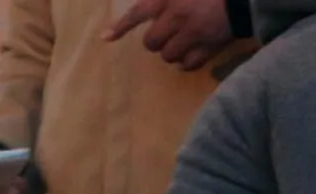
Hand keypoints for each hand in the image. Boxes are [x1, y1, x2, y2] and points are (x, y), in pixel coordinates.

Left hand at [104, 0, 233, 70]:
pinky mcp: (210, 47)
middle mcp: (178, 16)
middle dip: (158, 40)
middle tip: (171, 33)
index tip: (105, 38)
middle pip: (151, 42)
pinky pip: (187, 65)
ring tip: (186, 40)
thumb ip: (164, 0)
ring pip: (168, 56)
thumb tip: (153, 6)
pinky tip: (195, 53)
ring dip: (173, 51)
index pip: (139, 12)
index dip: (121, 26)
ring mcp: (194, 34)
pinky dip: (188, 62)